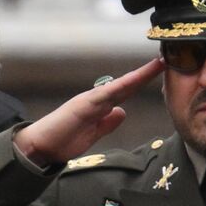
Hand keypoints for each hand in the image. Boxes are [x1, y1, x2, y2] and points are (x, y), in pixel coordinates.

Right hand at [13, 58, 163, 166]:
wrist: (39, 146)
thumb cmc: (62, 141)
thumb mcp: (92, 134)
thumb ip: (107, 123)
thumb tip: (122, 111)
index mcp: (99, 106)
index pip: (126, 91)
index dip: (143, 81)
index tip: (161, 70)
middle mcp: (96, 99)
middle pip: (126, 84)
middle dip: (146, 73)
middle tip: (166, 59)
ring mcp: (89, 101)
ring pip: (119, 85)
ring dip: (138, 75)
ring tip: (157, 64)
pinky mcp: (82, 105)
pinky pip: (105, 95)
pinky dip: (120, 86)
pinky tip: (134, 80)